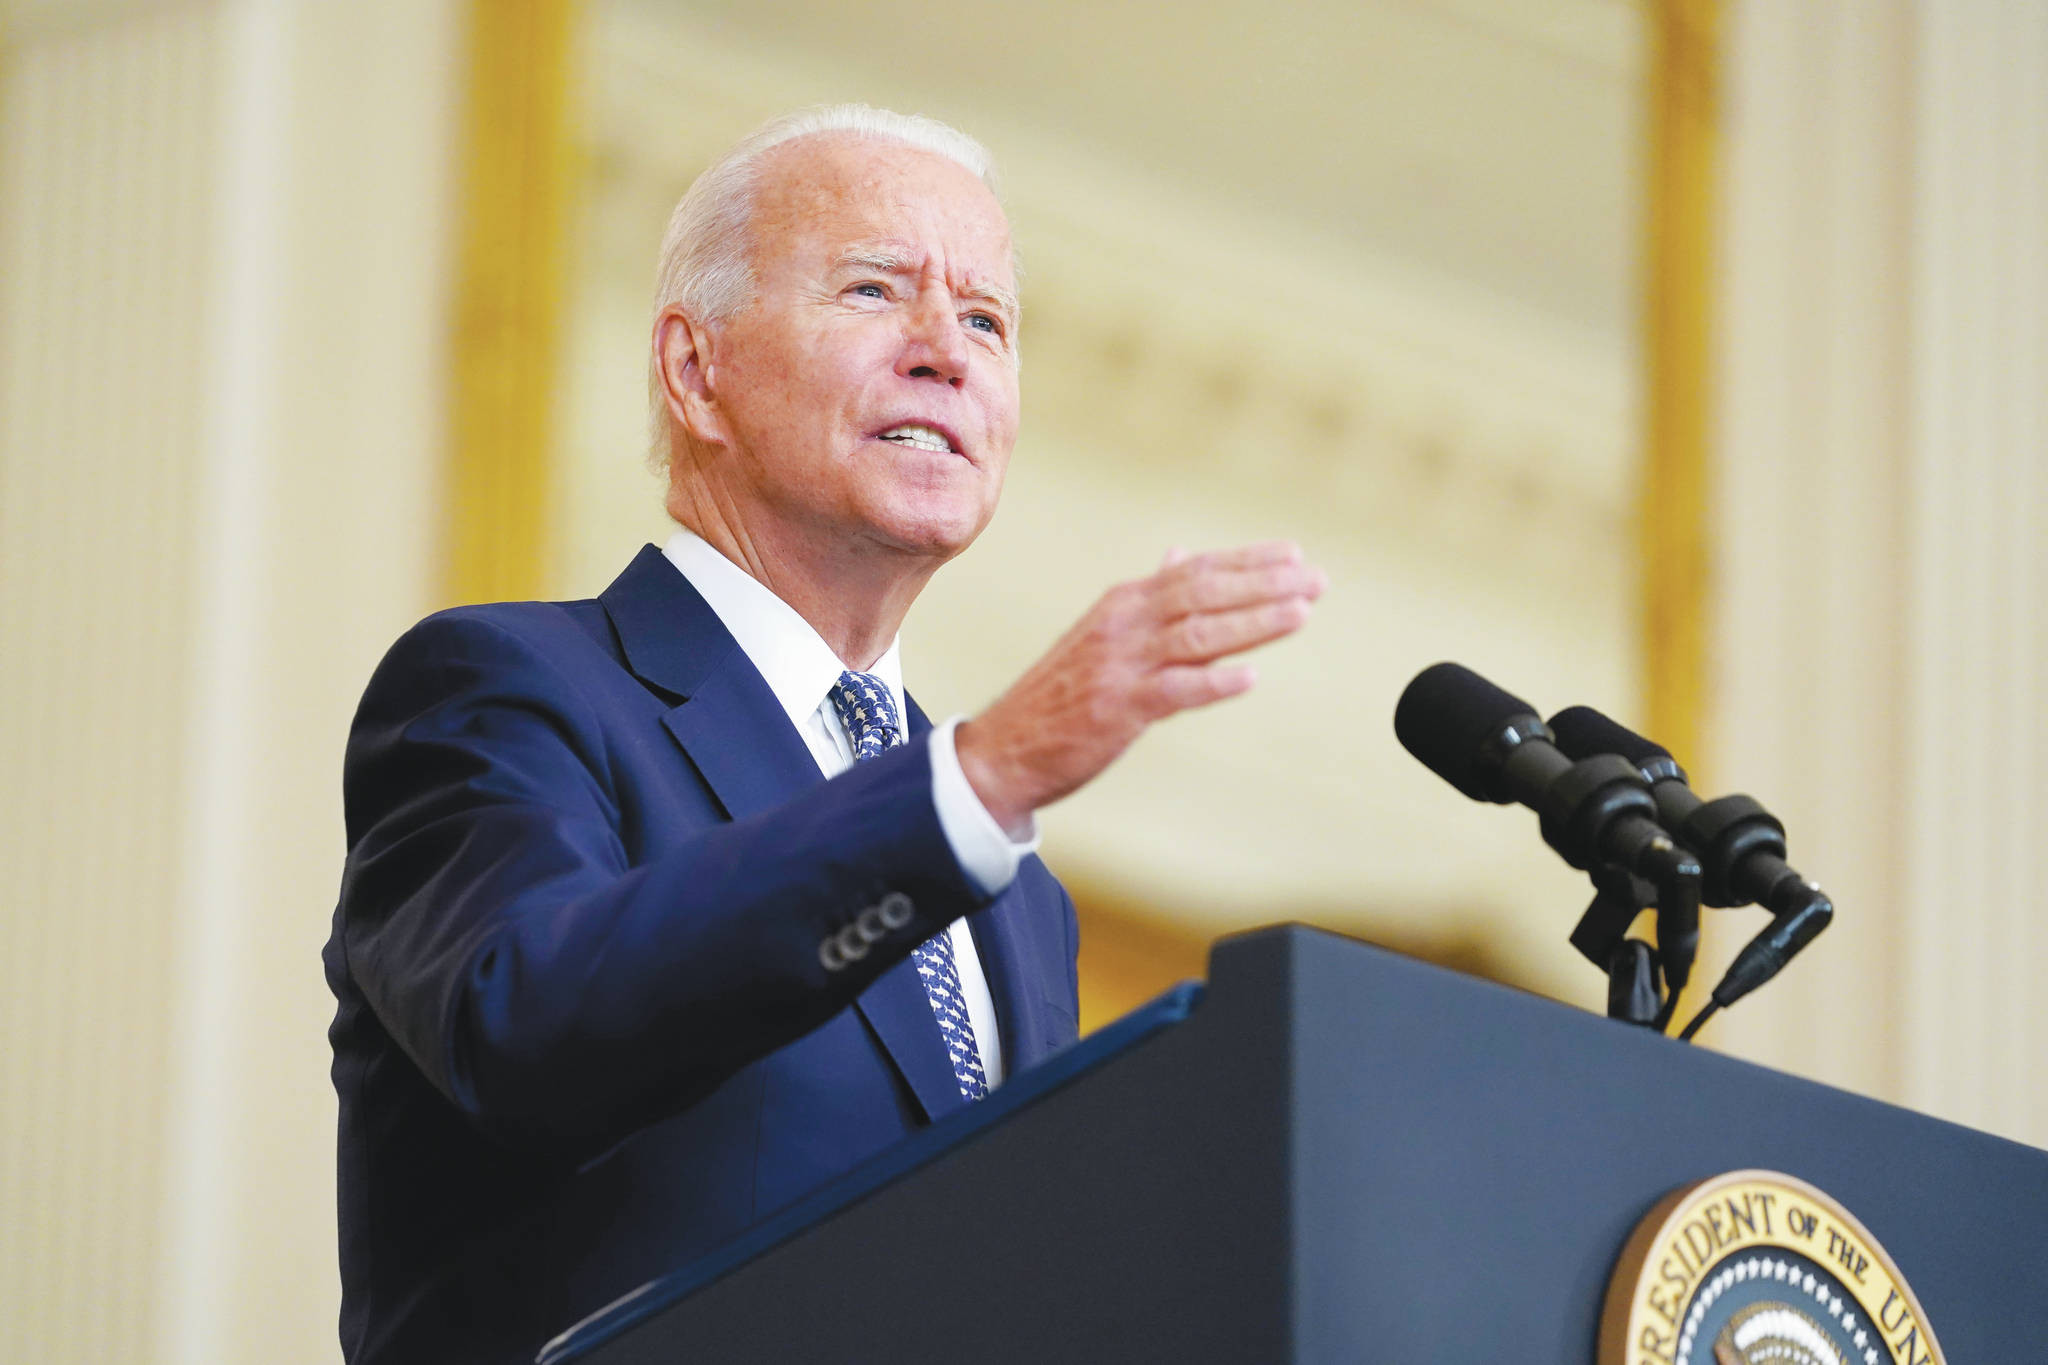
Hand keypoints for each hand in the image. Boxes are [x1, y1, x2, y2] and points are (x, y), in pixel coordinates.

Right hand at [954, 541, 1325, 834]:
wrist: (1006, 749)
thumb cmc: (1062, 694)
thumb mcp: (1102, 633)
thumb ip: (1148, 599)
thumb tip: (1181, 556)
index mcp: (1123, 604)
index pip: (1194, 570)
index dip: (1247, 560)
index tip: (1294, 554)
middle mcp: (1123, 625)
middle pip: (1202, 593)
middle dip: (1263, 584)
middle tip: (1315, 579)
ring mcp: (1120, 666)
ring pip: (1196, 635)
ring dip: (1253, 623)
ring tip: (1300, 614)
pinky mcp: (1118, 710)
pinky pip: (1173, 691)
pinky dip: (1212, 683)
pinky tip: (1250, 678)